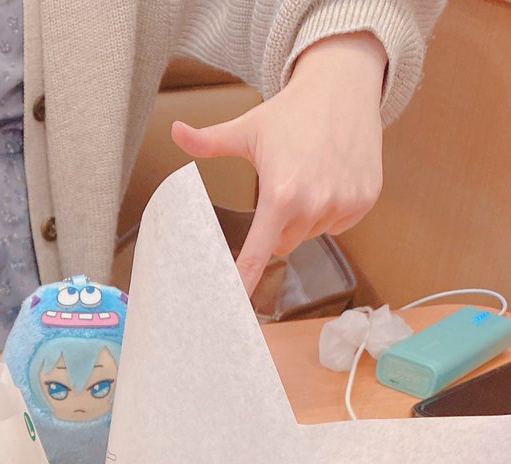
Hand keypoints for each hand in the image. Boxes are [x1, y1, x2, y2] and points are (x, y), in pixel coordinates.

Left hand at [171, 32, 387, 295]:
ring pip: (312, 233)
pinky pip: (338, 223)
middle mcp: (315, 204)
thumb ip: (208, 142)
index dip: (245, 279)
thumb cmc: (292, 110)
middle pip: (284, 243)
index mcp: (281, 193)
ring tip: (310, 174)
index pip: (259, 252)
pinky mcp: (366, 200)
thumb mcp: (247, 128)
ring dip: (306, 215)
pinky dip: (333, 207)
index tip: (235, 302)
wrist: (345, 85)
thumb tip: (175, 131)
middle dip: (278, 224)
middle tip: (283, 186)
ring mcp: (344, 203)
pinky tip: (332, 175)